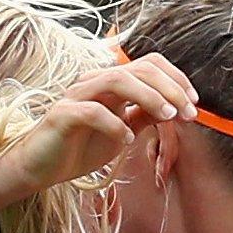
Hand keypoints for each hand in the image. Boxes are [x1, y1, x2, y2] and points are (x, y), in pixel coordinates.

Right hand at [3, 52, 197, 191]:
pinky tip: (127, 140)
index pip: (149, 64)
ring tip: (168, 116)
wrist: (39, 168)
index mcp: (111, 83)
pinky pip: (92, 111)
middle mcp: (95, 81)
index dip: (175, 78)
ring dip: (149, 97)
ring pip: (118, 80)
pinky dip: (114, 124)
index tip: (193, 103)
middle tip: (188, 113)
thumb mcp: (122, 131)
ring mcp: (76, 95)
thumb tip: (176, 106)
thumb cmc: (80, 147)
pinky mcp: (62, 114)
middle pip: (138, 68)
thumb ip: (144, 116)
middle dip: (170, 88)